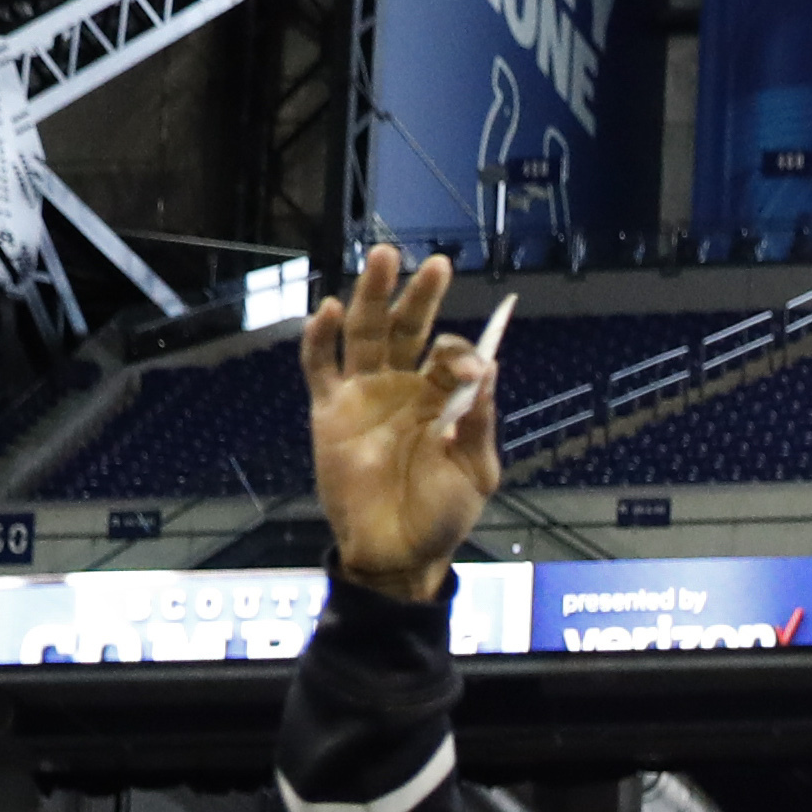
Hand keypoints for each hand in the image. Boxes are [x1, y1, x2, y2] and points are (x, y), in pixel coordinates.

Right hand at [305, 246, 509, 603]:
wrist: (399, 553)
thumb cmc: (443, 515)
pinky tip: (329, 309)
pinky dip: (320, 338)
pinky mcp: (329, 412)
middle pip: (406, 328)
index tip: (474, 369)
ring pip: (364, 333)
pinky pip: (320, 366)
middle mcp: (402, 387)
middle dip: (419, 295)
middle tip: (438, 263)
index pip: (449, 355)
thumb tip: (491, 367)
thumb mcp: (476, 471)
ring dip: (371, 295)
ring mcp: (364, 395)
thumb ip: (480, 422)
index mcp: (441, 398)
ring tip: (383, 258)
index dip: (461, 354)